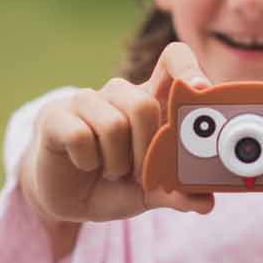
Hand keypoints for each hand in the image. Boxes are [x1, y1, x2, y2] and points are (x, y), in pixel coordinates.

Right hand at [21, 40, 216, 224]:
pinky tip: (84, 164)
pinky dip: (87, 161)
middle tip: (139, 173)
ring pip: (114, 124)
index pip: (172, 60)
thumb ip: (176, 192)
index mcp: (149, 100)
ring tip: (110, 171)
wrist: (65, 198)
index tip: (201, 90)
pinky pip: (81, 136)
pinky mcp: (57, 115)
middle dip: (146, 151)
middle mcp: (119, 93)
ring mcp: (86, 101)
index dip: (188, 68)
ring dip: (116, 161)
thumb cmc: (112, 185)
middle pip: (143, 104)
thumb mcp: (149, 193)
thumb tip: (206, 202)